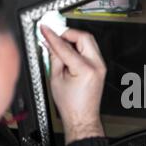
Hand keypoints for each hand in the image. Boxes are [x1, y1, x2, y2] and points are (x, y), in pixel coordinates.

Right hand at [41, 26, 106, 144]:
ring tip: (60, 44)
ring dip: (74, 39)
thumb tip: (49, 43)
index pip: (65, 46)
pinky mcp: (100, 67)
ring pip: (89, 41)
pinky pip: (90, 50)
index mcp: (85, 69)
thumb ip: (53, 58)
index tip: (45, 29)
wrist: (82, 117)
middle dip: (68, 33)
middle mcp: (96, 66)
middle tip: (55, 35)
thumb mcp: (55, 79)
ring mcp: (101, 66)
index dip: (53, 36)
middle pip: (84, 37)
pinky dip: (79, 47)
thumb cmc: (71, 105)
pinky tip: (68, 51)